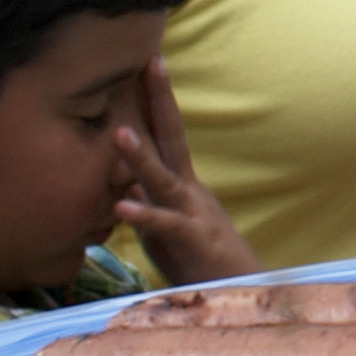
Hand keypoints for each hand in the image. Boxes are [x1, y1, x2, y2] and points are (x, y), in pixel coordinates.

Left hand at [108, 64, 259, 284]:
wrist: (238, 291)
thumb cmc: (198, 261)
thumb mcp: (166, 225)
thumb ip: (147, 200)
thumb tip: (120, 183)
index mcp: (183, 185)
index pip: (167, 135)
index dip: (157, 101)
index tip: (149, 63)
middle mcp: (188, 191)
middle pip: (172, 138)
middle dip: (159, 101)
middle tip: (149, 64)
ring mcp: (192, 213)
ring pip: (163, 179)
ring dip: (140, 157)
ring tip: (117, 133)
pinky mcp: (191, 240)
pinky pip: (164, 225)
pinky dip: (142, 216)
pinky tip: (120, 208)